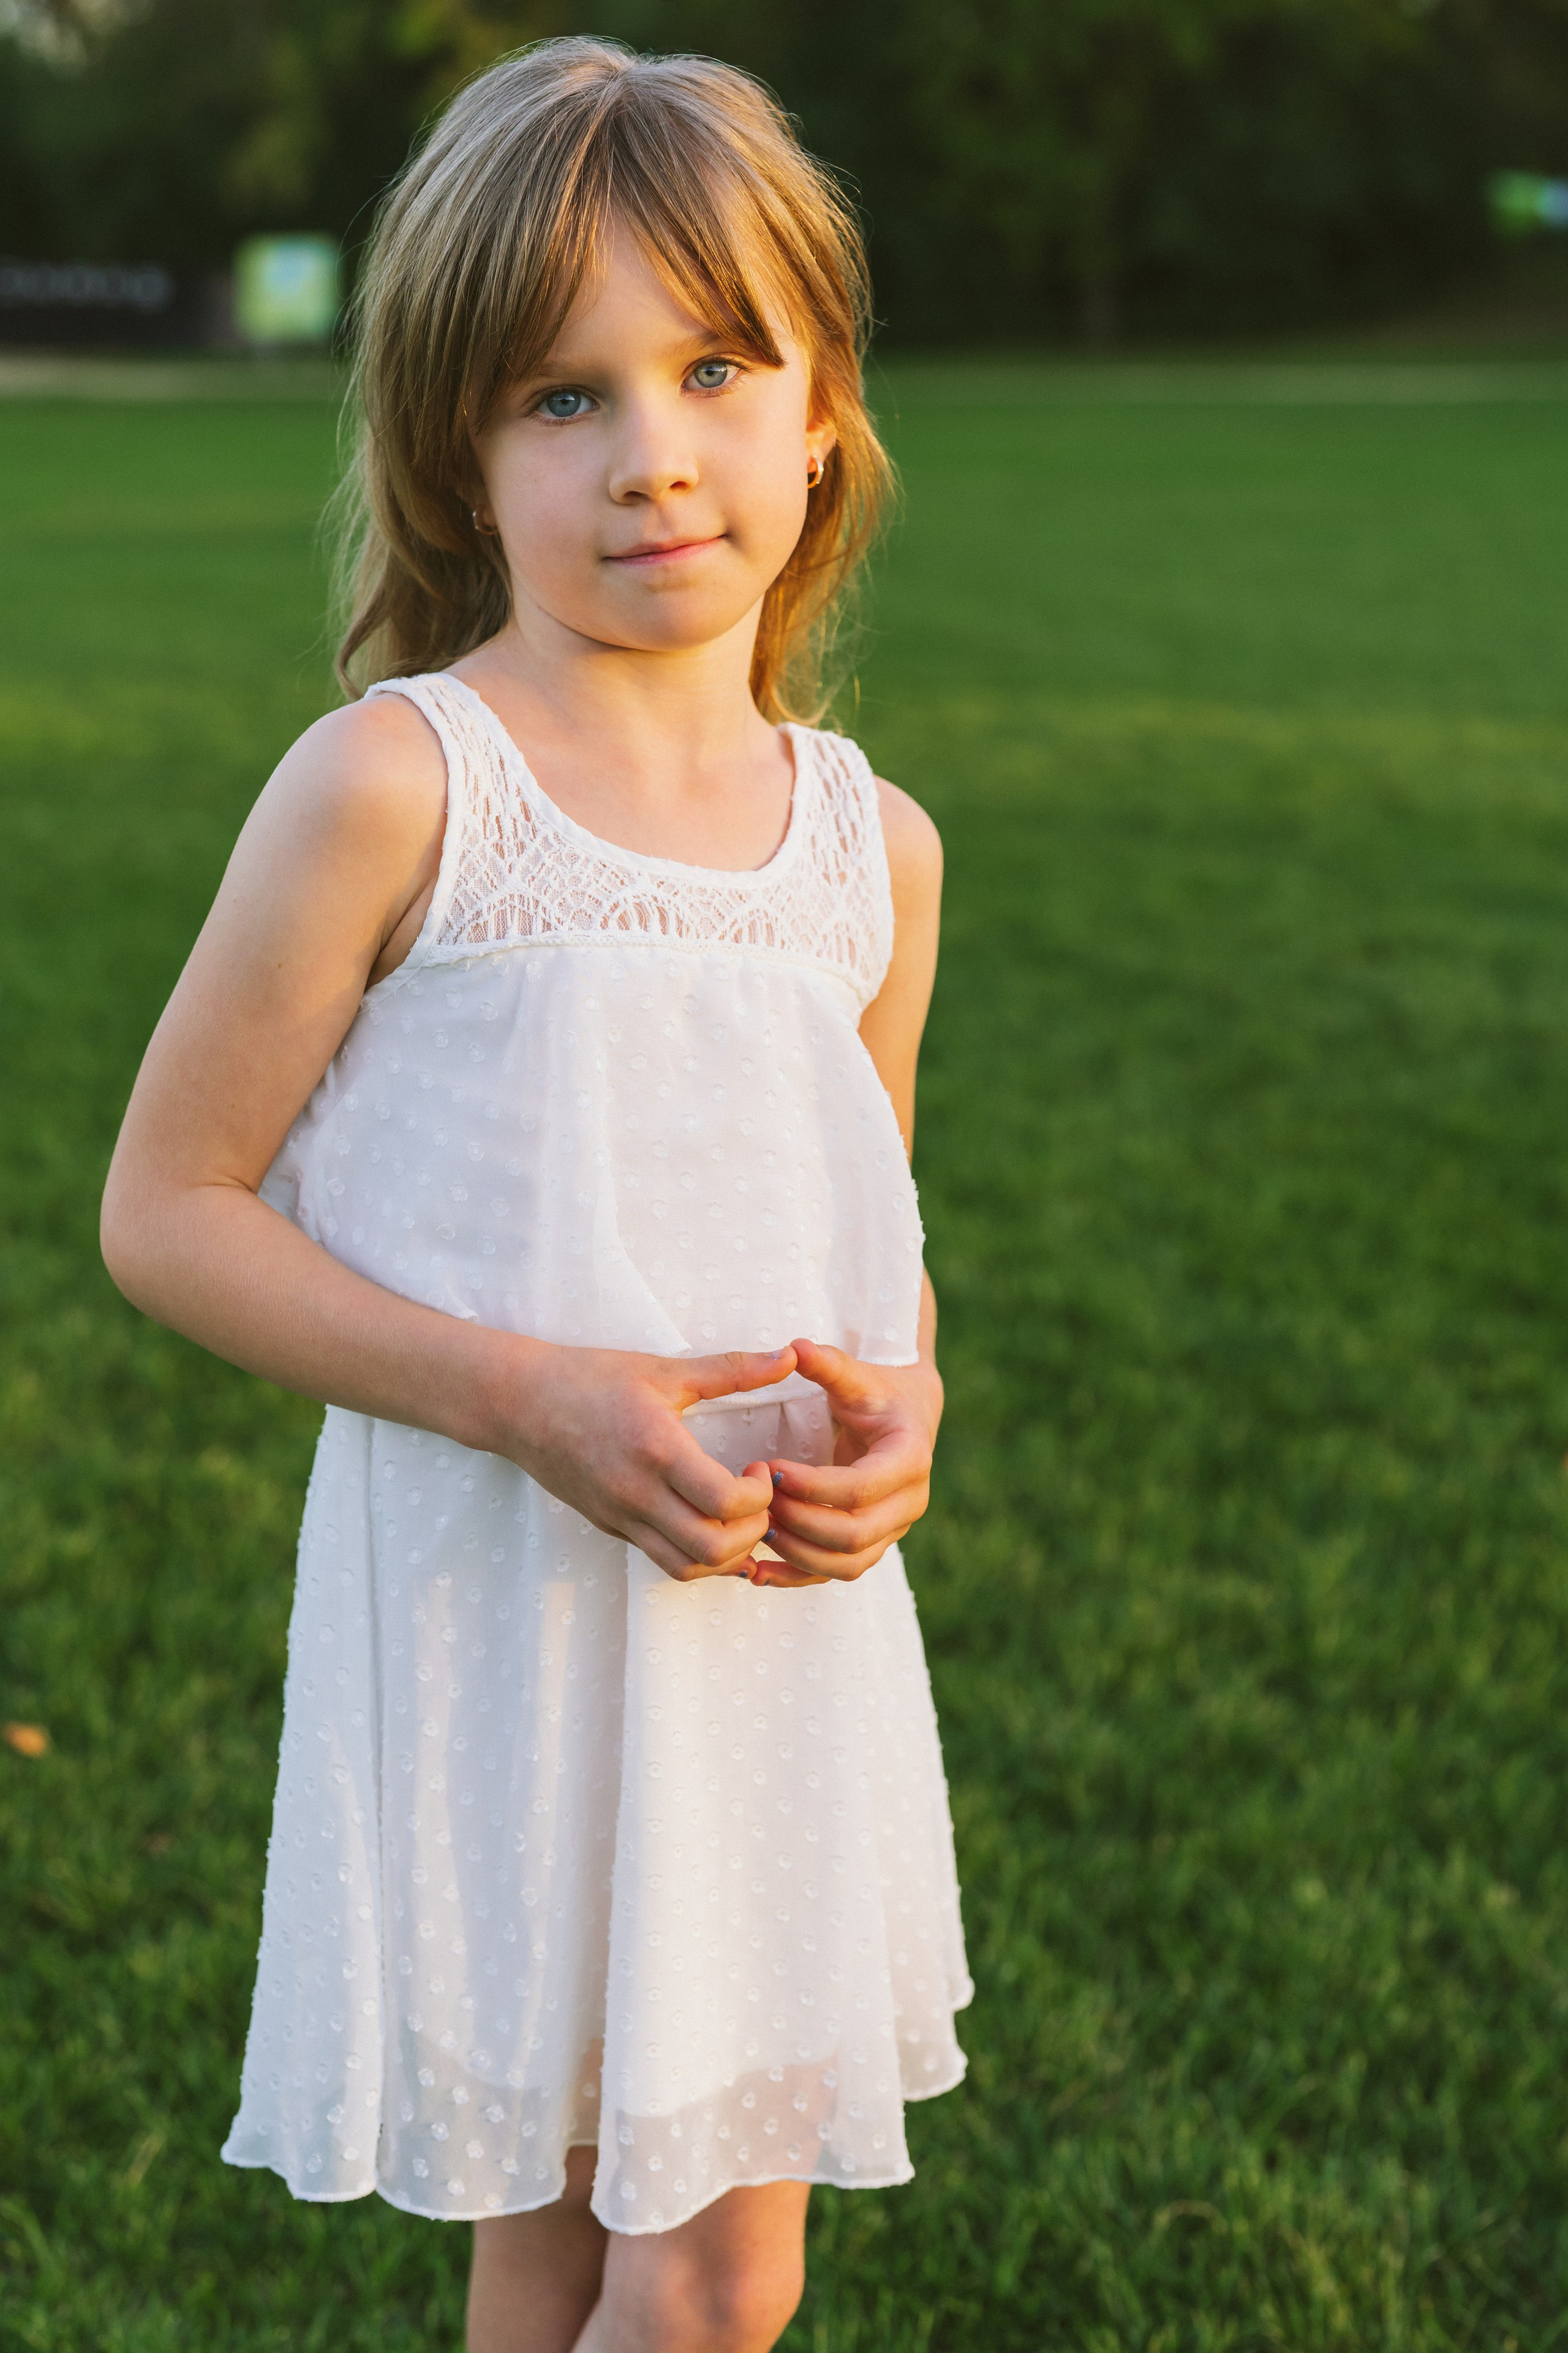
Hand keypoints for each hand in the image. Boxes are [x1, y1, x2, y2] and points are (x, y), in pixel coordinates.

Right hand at [500, 1341, 796, 1582]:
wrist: (518, 1403)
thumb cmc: (590, 1378)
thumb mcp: (663, 1369)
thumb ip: (732, 1369)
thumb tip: (789, 1356)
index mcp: (656, 1450)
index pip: (724, 1502)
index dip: (760, 1495)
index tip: (761, 1468)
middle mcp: (637, 1494)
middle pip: (712, 1549)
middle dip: (753, 1531)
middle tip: (758, 1499)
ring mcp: (621, 1517)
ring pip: (687, 1568)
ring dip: (727, 1553)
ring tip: (737, 1516)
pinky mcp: (611, 1527)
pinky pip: (663, 1560)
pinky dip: (697, 1556)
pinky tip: (710, 1525)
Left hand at [751, 1337, 942, 1587]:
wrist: (909, 1418)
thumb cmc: (878, 1392)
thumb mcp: (857, 1375)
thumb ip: (827, 1364)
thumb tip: (794, 1347)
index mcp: (910, 1458)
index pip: (859, 1489)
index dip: (811, 1486)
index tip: (768, 1467)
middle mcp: (910, 1502)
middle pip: (854, 1535)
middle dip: (800, 1521)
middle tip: (756, 1499)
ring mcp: (894, 1530)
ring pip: (847, 1564)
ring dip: (797, 1553)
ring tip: (755, 1527)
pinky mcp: (874, 1545)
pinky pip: (837, 1575)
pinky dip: (797, 1578)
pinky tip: (755, 1572)